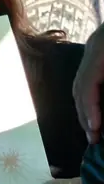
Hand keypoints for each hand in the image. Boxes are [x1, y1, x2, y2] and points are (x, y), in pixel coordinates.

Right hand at [73, 24, 103, 143]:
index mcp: (102, 46)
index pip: (88, 80)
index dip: (90, 106)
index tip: (96, 129)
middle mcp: (95, 46)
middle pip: (80, 83)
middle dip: (85, 112)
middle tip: (94, 138)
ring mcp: (97, 47)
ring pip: (83, 81)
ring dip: (87, 107)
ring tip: (95, 130)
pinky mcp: (103, 51)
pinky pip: (91, 77)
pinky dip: (94, 97)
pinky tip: (100, 112)